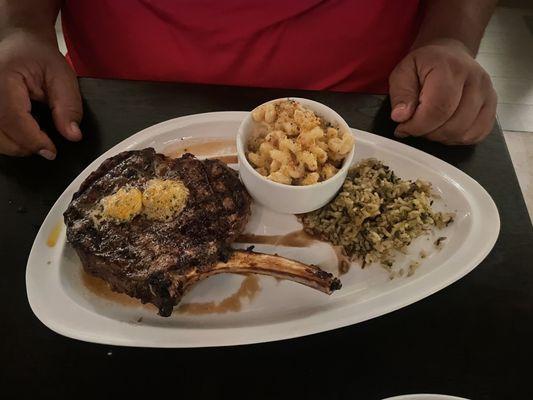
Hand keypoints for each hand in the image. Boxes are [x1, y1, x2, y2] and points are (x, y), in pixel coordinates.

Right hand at [0, 30, 81, 158]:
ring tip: (37, 136)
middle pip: (0, 134)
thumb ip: (68, 106)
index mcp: (3, 79)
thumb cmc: (39, 57)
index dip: (33, 140)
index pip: (13, 119)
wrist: (20, 43)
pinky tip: (23, 130)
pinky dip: (9, 138)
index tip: (52, 152)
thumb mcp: (62, 76)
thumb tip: (73, 135)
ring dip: (16, 145)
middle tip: (48, 146)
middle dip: (26, 146)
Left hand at [389, 39, 496, 144]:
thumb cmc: (425, 64)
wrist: (449, 55)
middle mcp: (475, 80)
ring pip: (464, 133)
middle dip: (428, 133)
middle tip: (415, 126)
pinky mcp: (492, 107)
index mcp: (451, 68)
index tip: (403, 128)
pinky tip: (444, 129)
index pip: (438, 109)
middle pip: (453, 125)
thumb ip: (401, 94)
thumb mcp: (403, 71)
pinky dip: (457, 139)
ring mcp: (488, 94)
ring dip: (441, 137)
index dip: (418, 126)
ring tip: (429, 126)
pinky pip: (476, 135)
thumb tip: (401, 117)